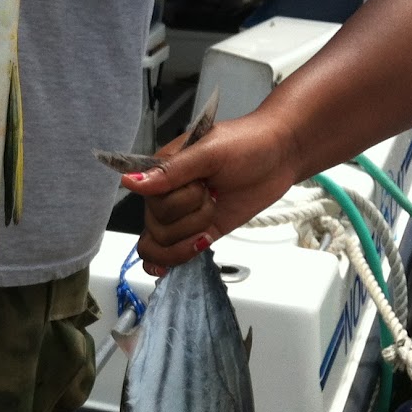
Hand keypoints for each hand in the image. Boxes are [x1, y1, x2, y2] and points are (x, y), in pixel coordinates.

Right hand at [119, 114, 300, 273]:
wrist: (282, 154)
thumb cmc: (248, 142)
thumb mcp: (210, 152)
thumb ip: (170, 172)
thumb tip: (130, 182)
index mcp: (161, 170)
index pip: (150, 202)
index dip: (178, 202)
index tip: (201, 185)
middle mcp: (167, 193)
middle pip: (156, 226)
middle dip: (191, 216)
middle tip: (214, 193)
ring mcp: (183, 214)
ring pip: (161, 245)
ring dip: (190, 237)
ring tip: (212, 215)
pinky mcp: (200, 230)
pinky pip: (172, 252)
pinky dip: (168, 261)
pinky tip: (164, 268)